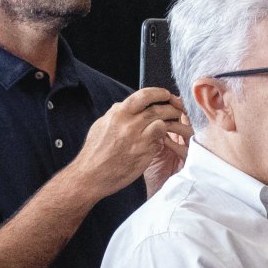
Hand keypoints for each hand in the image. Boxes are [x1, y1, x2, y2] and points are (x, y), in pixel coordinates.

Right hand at [70, 88, 191, 200]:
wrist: (91, 175)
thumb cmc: (95, 151)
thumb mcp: (101, 125)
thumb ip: (115, 113)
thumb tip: (122, 104)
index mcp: (118, 114)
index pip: (143, 96)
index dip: (158, 93)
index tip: (165, 94)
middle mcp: (129, 124)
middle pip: (157, 109)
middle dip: (170, 108)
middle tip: (177, 109)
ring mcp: (138, 139)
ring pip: (162, 124)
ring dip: (170, 123)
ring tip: (173, 123)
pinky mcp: (144, 154)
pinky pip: (159, 141)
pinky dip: (162, 138)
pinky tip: (161, 140)